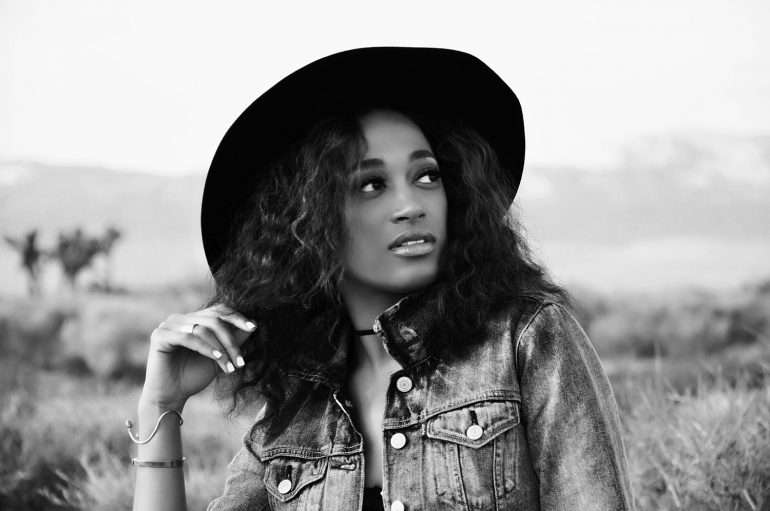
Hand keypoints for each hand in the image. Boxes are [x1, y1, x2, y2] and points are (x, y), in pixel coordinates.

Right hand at [140, 304, 256, 409]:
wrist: (171, 396)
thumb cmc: (194, 376)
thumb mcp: (219, 357)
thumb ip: (233, 340)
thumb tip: (255, 323)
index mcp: (193, 319)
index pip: (218, 311)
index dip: (236, 317)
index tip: (253, 327)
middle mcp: (180, 319)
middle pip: (213, 319)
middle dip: (230, 340)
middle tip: (241, 360)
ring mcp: (168, 325)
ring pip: (202, 328)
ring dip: (221, 347)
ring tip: (231, 366)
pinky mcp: (160, 335)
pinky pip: (188, 337)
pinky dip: (206, 348)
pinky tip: (217, 358)